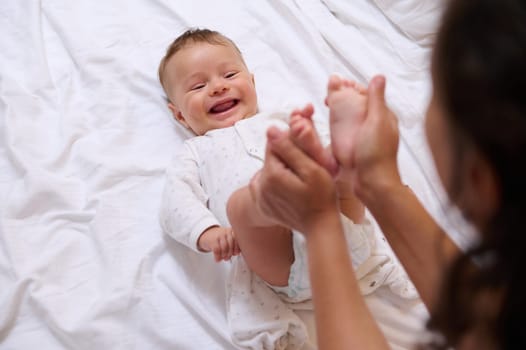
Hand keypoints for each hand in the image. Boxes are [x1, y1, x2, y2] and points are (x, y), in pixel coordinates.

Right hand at [197, 226, 239, 261]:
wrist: (207, 235)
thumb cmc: (221, 239)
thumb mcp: (229, 238)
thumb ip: (234, 244)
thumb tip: (237, 253)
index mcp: (233, 231)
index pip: (238, 240)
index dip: (237, 249)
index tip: (235, 253)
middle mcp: (226, 231)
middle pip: (231, 244)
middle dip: (230, 253)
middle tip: (228, 257)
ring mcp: (219, 235)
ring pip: (225, 247)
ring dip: (225, 255)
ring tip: (223, 258)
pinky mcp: (212, 240)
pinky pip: (217, 250)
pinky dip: (218, 257)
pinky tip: (217, 259)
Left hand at [249, 127, 339, 234]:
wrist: (320, 227)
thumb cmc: (322, 197)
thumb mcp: (312, 169)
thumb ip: (290, 148)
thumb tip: (271, 129)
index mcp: (271, 174)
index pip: (274, 143)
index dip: (291, 141)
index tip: (306, 149)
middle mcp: (259, 185)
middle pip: (271, 157)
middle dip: (287, 156)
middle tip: (307, 166)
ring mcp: (259, 197)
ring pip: (269, 169)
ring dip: (282, 168)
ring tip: (300, 179)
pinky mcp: (262, 205)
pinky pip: (266, 184)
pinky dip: (277, 182)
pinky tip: (291, 188)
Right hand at [331, 76, 401, 202]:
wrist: (372, 183)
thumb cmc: (376, 153)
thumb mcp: (377, 121)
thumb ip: (376, 99)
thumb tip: (379, 76)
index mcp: (383, 116)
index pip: (367, 94)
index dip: (351, 87)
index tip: (335, 84)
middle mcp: (375, 125)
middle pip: (357, 105)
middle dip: (343, 98)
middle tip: (326, 97)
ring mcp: (365, 138)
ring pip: (351, 118)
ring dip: (338, 111)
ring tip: (325, 108)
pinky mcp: (356, 149)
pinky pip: (345, 132)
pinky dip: (337, 125)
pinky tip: (328, 126)